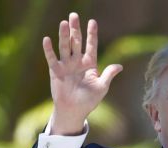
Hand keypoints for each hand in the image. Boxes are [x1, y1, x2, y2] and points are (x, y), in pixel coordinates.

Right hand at [43, 12, 121, 134]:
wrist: (74, 110)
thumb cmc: (89, 100)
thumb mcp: (102, 87)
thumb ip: (108, 74)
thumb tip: (120, 66)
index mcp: (90, 64)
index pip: (91, 46)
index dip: (92, 34)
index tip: (92, 21)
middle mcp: (77, 62)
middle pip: (76, 42)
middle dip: (75, 29)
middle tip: (74, 15)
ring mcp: (66, 65)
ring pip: (65, 47)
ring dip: (64, 35)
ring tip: (64, 23)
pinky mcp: (56, 71)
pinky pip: (52, 58)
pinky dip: (49, 50)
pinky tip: (47, 39)